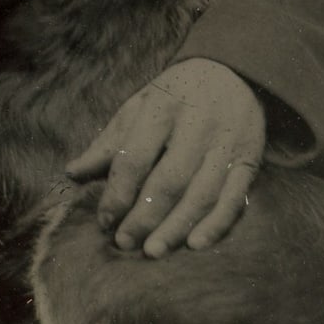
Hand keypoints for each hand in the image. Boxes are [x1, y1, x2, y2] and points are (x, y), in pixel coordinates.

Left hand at [66, 59, 265, 257]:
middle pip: (170, 179)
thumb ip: (110, 142)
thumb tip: (73, 173)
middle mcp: (198, 123)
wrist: (233, 72)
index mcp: (164, 106)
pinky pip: (234, 198)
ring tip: (153, 250)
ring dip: (177, 226)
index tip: (104, 221)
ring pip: (202, 193)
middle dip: (145, 216)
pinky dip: (216, 224)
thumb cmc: (176, 95)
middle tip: (125, 243)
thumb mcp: (140, 105)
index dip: (118, 193)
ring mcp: (227, 143)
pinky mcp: (250, 159)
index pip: (136, 157)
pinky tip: (195, 244)